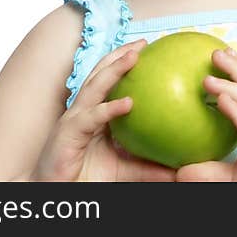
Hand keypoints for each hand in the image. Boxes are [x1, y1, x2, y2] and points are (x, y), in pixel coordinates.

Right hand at [30, 40, 175, 181]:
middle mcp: (84, 110)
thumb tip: (180, 170)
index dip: (124, 63)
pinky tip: (128, 103)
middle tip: (143, 43)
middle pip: (101, 73)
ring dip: (114, 68)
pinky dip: (109, 108)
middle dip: (120, 54)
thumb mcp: (125, 171)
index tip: (149, 50)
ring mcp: (75, 119)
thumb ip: (149, 167)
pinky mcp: (69, 133)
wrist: (56, 194)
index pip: (110, 81)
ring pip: (95, 86)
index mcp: (95, 113)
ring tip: (134, 56)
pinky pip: (91, 117)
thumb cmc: (86, 178)